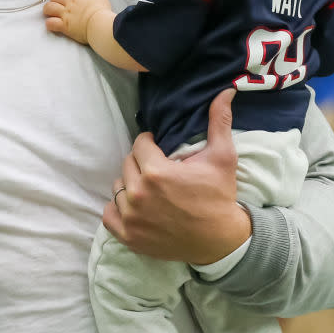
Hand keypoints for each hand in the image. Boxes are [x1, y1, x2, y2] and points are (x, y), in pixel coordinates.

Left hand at [44, 0, 112, 44]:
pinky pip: (50, 23)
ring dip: (48, 10)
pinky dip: (49, 24)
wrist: (101, 25)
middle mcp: (70, 3)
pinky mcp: (64, 26)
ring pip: (49, 7)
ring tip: (50, 13)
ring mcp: (66, 14)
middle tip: (56, 4)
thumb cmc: (103, 13)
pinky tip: (52, 25)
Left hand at [103, 89, 251, 264]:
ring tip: (149, 189)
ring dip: (131, 184)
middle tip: (158, 170)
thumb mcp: (222, 158)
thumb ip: (218, 122)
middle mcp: (138, 194)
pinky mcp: (128, 235)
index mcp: (156, 172)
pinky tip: (134, 206)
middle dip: (142, 163)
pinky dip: (117, 209)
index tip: (161, 150)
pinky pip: (108, 214)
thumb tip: (225, 91)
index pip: (139, 144)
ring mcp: (131, 217)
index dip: (151, 145)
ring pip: (118, 187)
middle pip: (128, 164)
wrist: (221, 241)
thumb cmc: (220, 197)